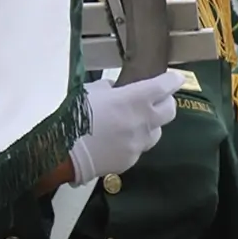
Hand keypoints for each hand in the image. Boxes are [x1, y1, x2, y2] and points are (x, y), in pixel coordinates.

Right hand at [69, 71, 182, 185]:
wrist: (62, 151)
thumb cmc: (73, 115)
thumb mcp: (89, 91)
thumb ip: (109, 88)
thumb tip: (117, 89)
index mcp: (134, 99)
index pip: (165, 86)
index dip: (173, 81)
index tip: (175, 79)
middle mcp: (143, 121)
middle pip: (170, 110)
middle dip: (166, 103)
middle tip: (156, 100)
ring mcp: (139, 143)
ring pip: (156, 132)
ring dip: (150, 125)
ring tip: (132, 123)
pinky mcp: (131, 160)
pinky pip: (139, 148)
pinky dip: (133, 142)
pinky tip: (117, 141)